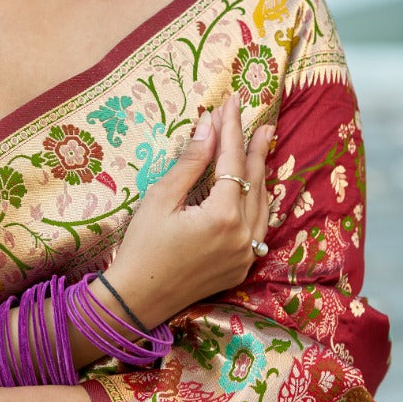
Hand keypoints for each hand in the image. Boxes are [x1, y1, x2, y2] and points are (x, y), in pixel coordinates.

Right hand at [107, 96, 272, 326]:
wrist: (139, 299)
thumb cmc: (142, 246)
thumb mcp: (161, 198)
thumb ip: (191, 163)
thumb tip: (208, 127)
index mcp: (224, 215)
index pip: (233, 161)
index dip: (232, 128)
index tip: (231, 102)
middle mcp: (244, 235)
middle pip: (255, 181)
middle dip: (254, 148)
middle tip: (263, 122)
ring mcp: (246, 254)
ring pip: (263, 205)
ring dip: (261, 175)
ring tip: (264, 149)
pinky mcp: (241, 267)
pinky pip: (259, 228)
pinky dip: (258, 205)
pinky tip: (256, 191)